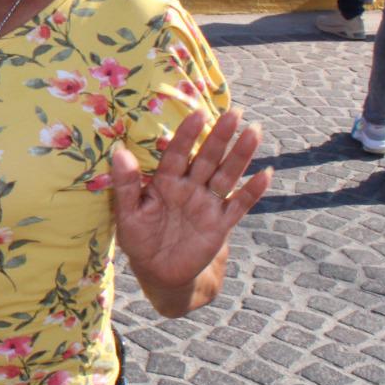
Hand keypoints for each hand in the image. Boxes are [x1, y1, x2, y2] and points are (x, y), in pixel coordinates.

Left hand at [109, 108, 271, 293]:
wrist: (158, 272)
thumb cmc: (139, 239)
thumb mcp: (127, 213)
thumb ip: (124, 184)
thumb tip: (119, 151)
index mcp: (165, 182)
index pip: (177, 153)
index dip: (187, 135)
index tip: (197, 113)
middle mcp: (189, 188)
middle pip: (207, 158)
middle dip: (220, 136)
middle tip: (235, 112)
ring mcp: (207, 205)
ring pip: (226, 175)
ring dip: (241, 156)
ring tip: (255, 132)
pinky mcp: (220, 225)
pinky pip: (238, 205)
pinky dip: (252, 191)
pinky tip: (266, 174)